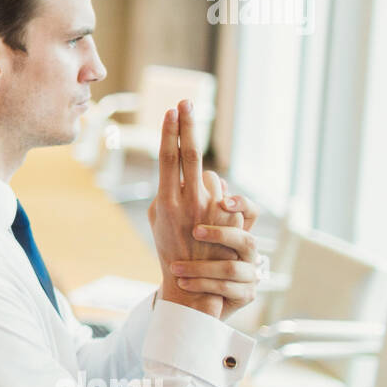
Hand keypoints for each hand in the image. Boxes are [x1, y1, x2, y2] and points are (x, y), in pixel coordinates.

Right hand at [147, 100, 240, 317]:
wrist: (194, 283)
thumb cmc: (170, 250)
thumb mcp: (157, 221)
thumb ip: (164, 193)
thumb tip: (174, 172)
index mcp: (165, 201)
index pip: (168, 158)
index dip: (171, 132)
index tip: (172, 110)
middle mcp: (188, 202)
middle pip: (189, 154)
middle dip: (187, 125)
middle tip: (186, 103)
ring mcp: (211, 209)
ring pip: (211, 177)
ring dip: (204, 187)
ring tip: (198, 214)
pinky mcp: (230, 217)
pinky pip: (225, 196)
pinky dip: (218, 203)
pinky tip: (212, 224)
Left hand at [168, 183, 261, 320]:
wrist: (194, 293)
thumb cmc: (190, 256)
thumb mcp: (185, 230)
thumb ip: (187, 208)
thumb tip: (182, 181)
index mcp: (238, 231)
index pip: (251, 212)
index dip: (242, 204)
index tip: (223, 201)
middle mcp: (248, 252)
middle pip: (247, 239)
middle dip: (220, 234)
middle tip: (195, 231)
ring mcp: (250, 274)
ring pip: (232, 268)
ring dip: (201, 267)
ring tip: (176, 268)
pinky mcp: (246, 294)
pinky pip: (227, 289)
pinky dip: (201, 284)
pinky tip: (182, 282)